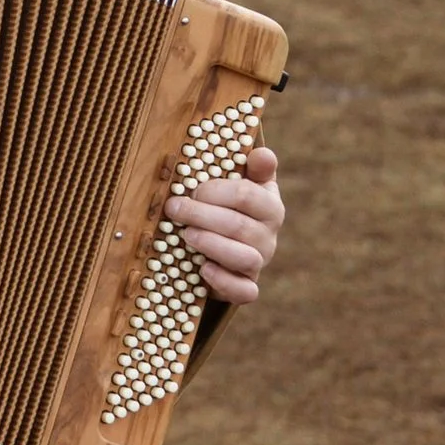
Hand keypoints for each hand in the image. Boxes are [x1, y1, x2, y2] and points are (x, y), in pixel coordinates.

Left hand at [168, 143, 282, 306]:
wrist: (233, 250)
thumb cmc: (234, 210)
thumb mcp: (246, 184)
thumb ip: (254, 168)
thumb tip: (261, 153)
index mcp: (270, 206)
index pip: (247, 195)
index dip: (215, 191)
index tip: (191, 189)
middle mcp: (269, 236)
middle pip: (238, 226)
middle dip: (201, 215)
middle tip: (174, 209)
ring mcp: (260, 263)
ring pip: (244, 258)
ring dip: (211, 245)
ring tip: (187, 236)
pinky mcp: (247, 287)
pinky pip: (244, 291)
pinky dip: (224, 281)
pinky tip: (204, 269)